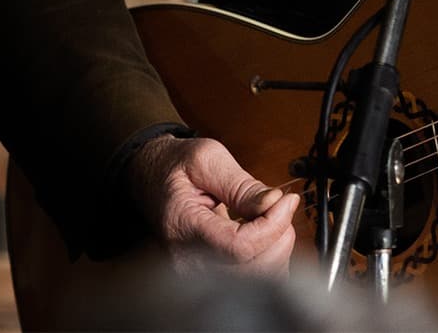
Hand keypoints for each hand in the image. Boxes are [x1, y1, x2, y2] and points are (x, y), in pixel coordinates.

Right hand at [126, 134, 299, 274]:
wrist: (150, 180)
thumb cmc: (174, 167)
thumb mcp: (206, 159)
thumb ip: (241, 184)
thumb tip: (273, 203)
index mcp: (183, 228)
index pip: (239, 247)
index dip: (272, 226)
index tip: (287, 200)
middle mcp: (188, 261)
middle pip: (253, 270)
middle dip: (279, 235)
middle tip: (281, 205)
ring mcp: (198, 274)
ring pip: (259, 279)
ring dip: (277, 247)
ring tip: (271, 216)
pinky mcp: (210, 277)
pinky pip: (253, 279)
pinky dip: (269, 256)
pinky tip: (264, 233)